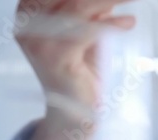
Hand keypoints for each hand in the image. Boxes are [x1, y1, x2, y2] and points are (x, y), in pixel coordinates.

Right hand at [15, 0, 135, 139]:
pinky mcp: (56, 56)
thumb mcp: (86, 32)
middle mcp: (28, 24)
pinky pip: (87, 31)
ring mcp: (38, 40)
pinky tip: (129, 22)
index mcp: (28, 12)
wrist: (73, 111)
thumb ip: (94, 10)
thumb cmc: (79, 71)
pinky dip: (111, 24)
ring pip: (78, 7)